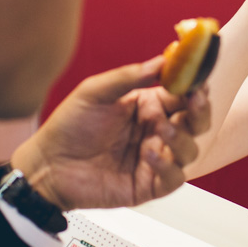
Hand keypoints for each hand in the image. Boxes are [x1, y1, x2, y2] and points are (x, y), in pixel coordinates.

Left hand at [10, 57, 210, 210]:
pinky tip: (149, 155)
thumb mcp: (95, 92)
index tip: (198, 80)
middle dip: (201, 111)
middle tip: (195, 101)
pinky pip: (174, 178)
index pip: (182, 94)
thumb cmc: (67, 128)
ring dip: (183, 138)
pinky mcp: (148, 185)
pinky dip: (167, 166)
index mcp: (146, 106)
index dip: (194, 86)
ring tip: (163, 129)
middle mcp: (154, 132)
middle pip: (196, 122)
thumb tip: (161, 61)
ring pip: (190, 150)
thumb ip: (128, 77)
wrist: (47, 165)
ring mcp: (155, 159)